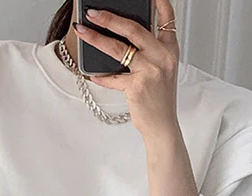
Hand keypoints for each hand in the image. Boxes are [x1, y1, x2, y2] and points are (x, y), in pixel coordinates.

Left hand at [73, 0, 180, 138]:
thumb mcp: (162, 71)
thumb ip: (149, 52)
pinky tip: (92, 74)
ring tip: (82, 31)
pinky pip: (113, 77)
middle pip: (133, 29)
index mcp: (170, 50)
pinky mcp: (137, 86)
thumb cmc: (159, 100)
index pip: (167, 18)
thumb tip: (123, 37)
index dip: (158, 2)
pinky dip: (101, 76)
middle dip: (110, 18)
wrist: (162, 127)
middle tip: (93, 13)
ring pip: (118, 49)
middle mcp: (162, 57)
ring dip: (96, 39)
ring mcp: (150, 71)